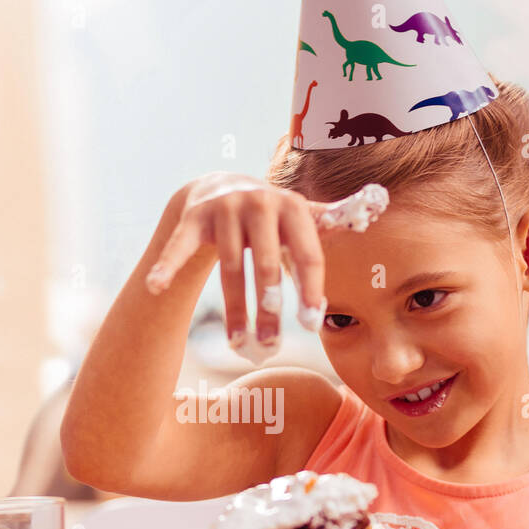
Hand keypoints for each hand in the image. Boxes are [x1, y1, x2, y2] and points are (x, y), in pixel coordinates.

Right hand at [145, 173, 336, 360]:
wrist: (219, 184)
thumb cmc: (270, 214)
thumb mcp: (301, 214)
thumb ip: (331, 219)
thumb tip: (372, 211)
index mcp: (293, 206)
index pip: (306, 254)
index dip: (310, 290)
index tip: (310, 324)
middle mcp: (260, 202)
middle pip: (266, 264)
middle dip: (269, 307)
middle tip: (271, 345)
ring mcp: (224, 208)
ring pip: (230, 267)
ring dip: (233, 310)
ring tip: (238, 344)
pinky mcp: (194, 217)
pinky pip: (181, 245)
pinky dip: (167, 265)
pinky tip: (156, 286)